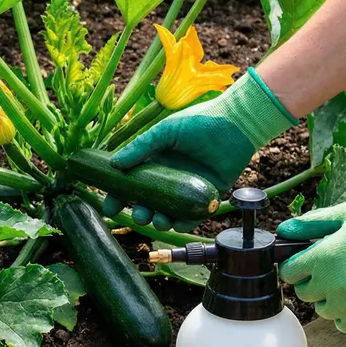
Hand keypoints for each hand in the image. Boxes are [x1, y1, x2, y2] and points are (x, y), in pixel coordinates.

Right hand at [106, 70, 296, 229]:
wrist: (235, 126)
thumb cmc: (199, 123)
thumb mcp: (165, 131)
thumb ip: (140, 147)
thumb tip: (114, 164)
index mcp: (154, 162)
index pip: (130, 184)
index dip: (118, 196)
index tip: (110, 206)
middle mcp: (167, 178)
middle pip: (147, 203)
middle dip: (139, 213)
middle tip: (140, 215)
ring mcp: (185, 190)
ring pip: (166, 214)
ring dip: (158, 221)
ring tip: (159, 219)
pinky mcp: (205, 198)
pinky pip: (190, 217)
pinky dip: (181, 223)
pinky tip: (175, 222)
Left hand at [276, 195, 345, 333]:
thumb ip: (312, 223)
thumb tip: (284, 230)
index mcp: (322, 257)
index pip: (288, 272)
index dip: (296, 266)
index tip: (308, 262)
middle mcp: (330, 283)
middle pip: (303, 293)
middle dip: (312, 282)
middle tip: (332, 270)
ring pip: (322, 310)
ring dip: (329, 299)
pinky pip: (341, 324)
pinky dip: (345, 314)